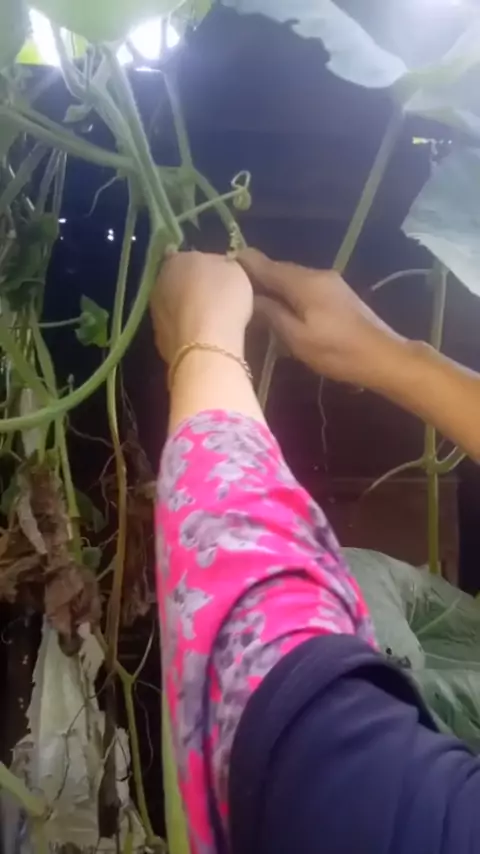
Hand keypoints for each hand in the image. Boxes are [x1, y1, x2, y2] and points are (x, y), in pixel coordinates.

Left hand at [150, 251, 253, 363]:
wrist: (206, 344)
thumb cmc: (223, 298)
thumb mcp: (235, 270)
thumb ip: (222, 264)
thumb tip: (219, 266)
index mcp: (175, 260)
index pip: (187, 258)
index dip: (204, 267)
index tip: (220, 277)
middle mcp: (158, 284)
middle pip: (178, 283)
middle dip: (194, 290)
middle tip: (216, 300)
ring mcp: (155, 314)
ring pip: (174, 308)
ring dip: (188, 313)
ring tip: (211, 324)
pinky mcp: (159, 341)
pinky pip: (176, 331)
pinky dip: (187, 333)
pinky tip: (203, 341)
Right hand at [239, 249, 404, 387]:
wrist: (384, 357)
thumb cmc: (338, 352)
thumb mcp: (297, 338)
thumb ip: (271, 315)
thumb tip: (249, 298)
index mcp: (303, 281)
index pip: (263, 264)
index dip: (240, 263)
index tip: (217, 266)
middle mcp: (315, 274)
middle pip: (277, 270)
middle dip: (253, 276)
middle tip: (227, 288)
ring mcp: (329, 283)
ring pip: (290, 279)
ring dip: (270, 286)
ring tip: (247, 299)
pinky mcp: (336, 295)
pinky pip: (303, 288)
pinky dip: (286, 294)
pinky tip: (276, 308)